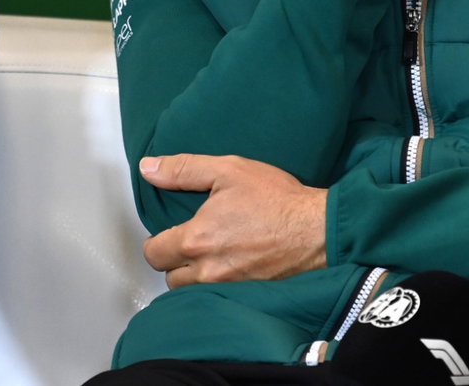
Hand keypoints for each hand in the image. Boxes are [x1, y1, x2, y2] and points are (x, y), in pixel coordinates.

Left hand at [139, 154, 326, 287]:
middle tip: (191, 243)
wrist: (319, 229)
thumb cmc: (278, 199)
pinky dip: (216, 288)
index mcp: (197, 240)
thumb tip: (149, 169)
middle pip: (170, 278)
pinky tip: (229, 269)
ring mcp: (229, 288)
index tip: (169, 234)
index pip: (153, 254)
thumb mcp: (228, 170)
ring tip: (210, 257)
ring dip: (194, 277)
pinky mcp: (248, 298)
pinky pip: (218, 299)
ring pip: (192, 293)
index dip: (157, 242)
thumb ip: (183, 169)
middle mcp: (209, 271)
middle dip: (175, 261)